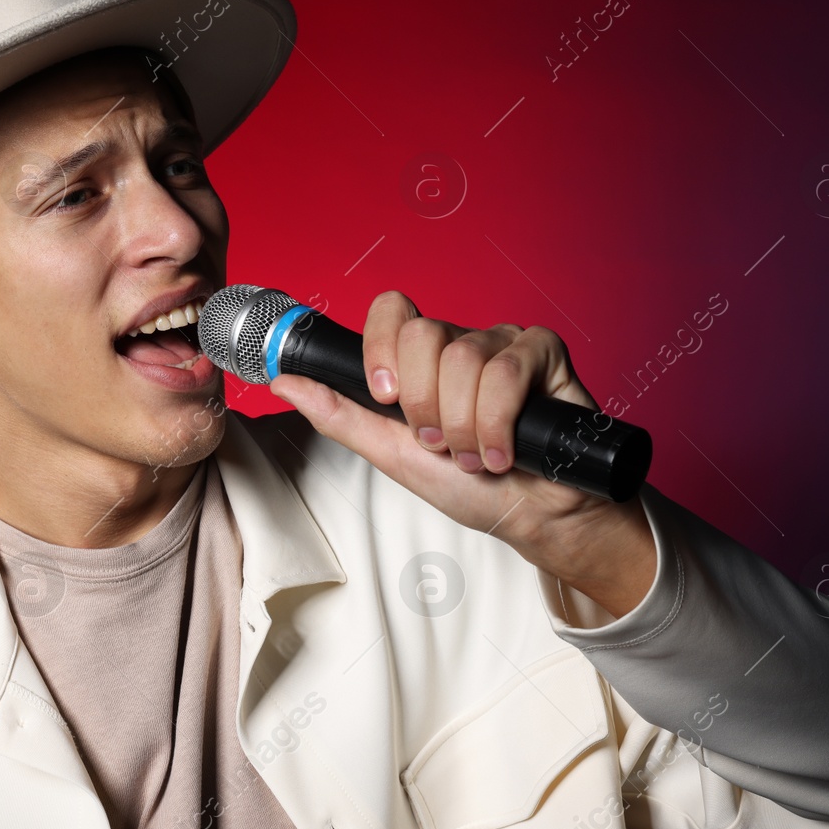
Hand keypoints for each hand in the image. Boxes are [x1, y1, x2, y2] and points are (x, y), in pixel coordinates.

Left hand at [268, 291, 654, 614]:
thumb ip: (339, 415)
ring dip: (464, 426)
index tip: (386, 396)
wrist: (531, 519)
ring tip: (476, 455)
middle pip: (422, 335)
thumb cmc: (468, 488)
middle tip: (440, 442)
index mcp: (423, 359)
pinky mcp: (543, 353)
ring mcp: (504, 343)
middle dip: (425, 406)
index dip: (382, 348)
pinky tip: (507, 450)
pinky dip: (499, 423)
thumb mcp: (391, 454)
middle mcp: (461, 343)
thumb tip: (284, 381)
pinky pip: (507, 370)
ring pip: (464, 359)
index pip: (391, 310)